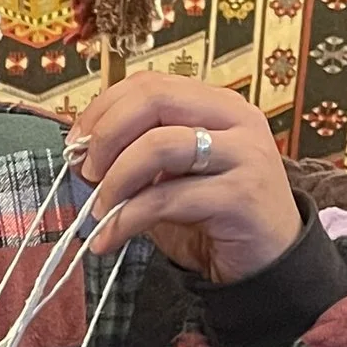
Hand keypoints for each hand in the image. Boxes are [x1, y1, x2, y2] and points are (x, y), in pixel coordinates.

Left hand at [67, 79, 302, 282]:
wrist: (268, 262)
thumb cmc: (212, 216)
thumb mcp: (169, 177)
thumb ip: (134, 156)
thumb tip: (80, 151)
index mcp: (216, 104)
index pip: (149, 84)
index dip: (103, 110)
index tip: (77, 143)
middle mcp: (235, 119)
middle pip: (153, 100)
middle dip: (107, 136)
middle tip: (87, 173)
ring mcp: (243, 154)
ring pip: (158, 145)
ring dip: (115, 180)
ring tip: (99, 210)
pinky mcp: (241, 195)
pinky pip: (167, 198)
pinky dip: (126, 220)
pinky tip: (109, 239)